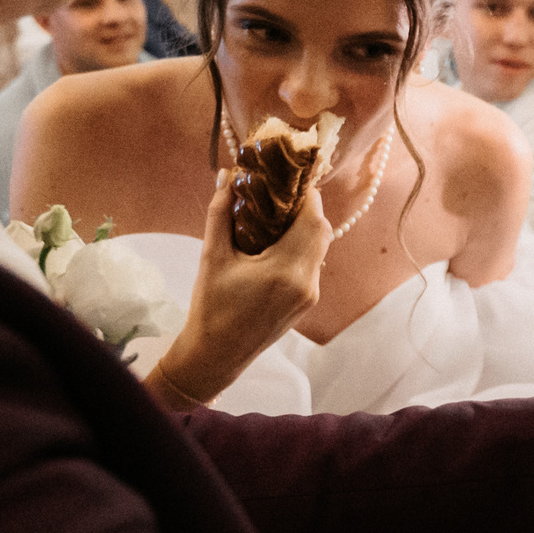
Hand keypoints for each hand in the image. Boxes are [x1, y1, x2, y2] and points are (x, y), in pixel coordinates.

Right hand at [148, 170, 328, 409]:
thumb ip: (221, 213)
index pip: (312, 219)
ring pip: (320, 247)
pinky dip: (301, 246)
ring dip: (305, 226)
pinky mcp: (308, 302)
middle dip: (305, 208)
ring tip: (277, 214)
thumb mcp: (212, 258)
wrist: (216, 356)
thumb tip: (228, 176)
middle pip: (322, 230)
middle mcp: (306, 283)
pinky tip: (278, 240)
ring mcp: (311, 294)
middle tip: (279, 192)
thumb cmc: (210, 308)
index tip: (286, 177)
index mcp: (285, 271)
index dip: (304, 194)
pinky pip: (313, 263)